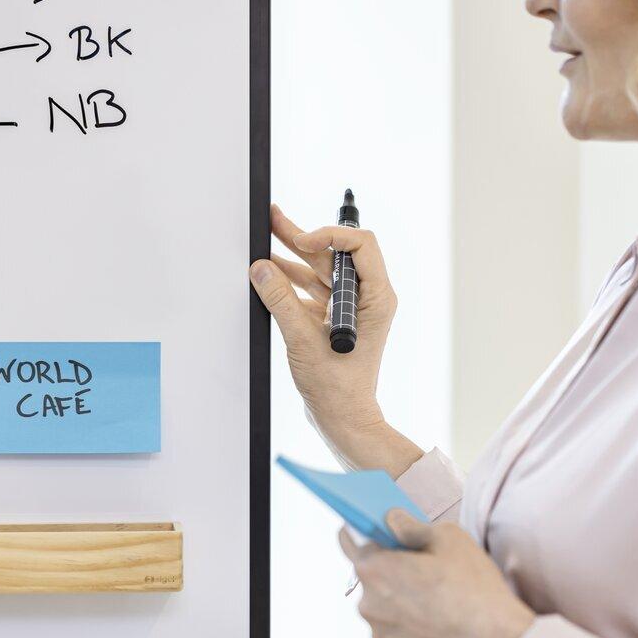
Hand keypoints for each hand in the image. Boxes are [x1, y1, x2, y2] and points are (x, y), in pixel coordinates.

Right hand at [249, 204, 420, 474]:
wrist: (342, 418)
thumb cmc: (339, 388)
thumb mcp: (303, 340)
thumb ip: (281, 300)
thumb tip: (262, 269)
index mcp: (375, 298)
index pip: (361, 246)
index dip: (330, 235)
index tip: (302, 239)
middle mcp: (366, 299)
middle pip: (336, 254)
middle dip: (303, 236)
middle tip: (274, 219)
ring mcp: (350, 309)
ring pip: (321, 270)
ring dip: (292, 257)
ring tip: (266, 238)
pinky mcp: (333, 319)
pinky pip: (312, 290)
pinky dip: (290, 281)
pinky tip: (269, 274)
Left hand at [340, 509, 535, 637]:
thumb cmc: (473, 586)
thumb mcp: (447, 536)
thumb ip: (410, 526)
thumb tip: (392, 521)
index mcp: (373, 569)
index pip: (351, 540)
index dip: (365, 532)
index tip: (373, 532)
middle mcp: (367, 604)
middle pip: (371, 578)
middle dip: (391, 571)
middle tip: (423, 569)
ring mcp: (381, 635)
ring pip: (384, 609)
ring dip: (400, 602)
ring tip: (436, 600)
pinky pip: (399, 634)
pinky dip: (412, 628)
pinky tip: (439, 622)